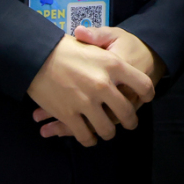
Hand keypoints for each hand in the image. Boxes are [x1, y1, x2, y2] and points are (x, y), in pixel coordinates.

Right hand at [25, 32, 154, 146]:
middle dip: (130, 121)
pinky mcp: (69, 114)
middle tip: (130, 122)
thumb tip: (125, 68)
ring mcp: (86, 102)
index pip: (143, 85)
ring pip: (107, 129)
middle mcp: (103, 84)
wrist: (35, 55)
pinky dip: (89, 139)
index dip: (148, 94)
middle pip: (127, 112)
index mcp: (113, 64)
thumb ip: (111, 57)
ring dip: (109, 133)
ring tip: (108, 131)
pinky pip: (85, 135)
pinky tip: (90, 137)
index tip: (145, 98)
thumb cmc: (65, 47)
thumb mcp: (93, 44)